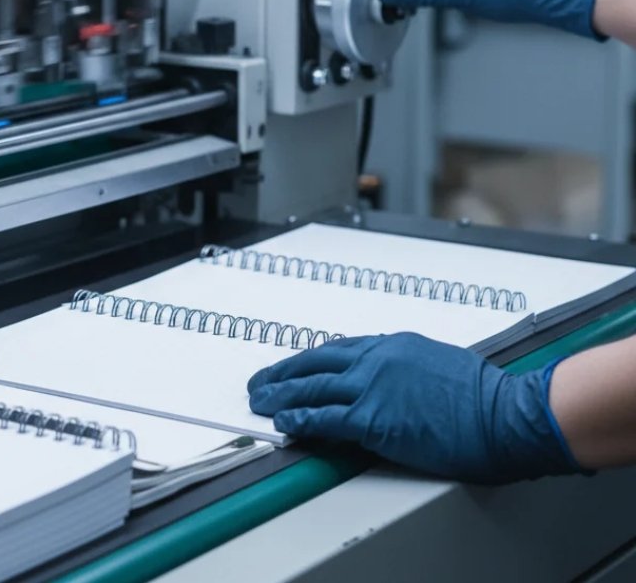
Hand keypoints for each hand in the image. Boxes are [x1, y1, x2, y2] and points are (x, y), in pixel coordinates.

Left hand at [247, 333, 581, 483]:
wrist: (507, 415)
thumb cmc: (486, 397)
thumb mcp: (439, 365)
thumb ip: (409, 370)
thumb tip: (396, 385)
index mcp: (393, 345)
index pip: (338, 351)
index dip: (310, 362)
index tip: (293, 367)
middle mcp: (377, 360)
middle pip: (315, 363)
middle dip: (283, 372)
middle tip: (262, 380)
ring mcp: (374, 387)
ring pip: (312, 388)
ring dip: (281, 396)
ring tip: (261, 401)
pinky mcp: (375, 419)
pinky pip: (325, 418)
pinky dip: (300, 420)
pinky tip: (285, 423)